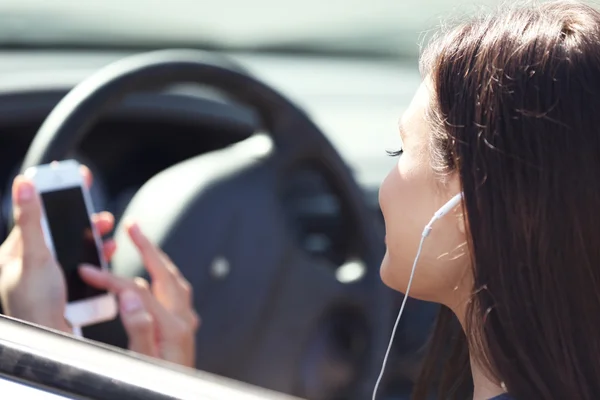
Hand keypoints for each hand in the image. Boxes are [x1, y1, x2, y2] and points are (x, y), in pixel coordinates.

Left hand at [0, 168, 114, 332]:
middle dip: (80, 215)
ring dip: (92, 235)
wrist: (53, 341)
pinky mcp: (67, 285)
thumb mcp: (34, 256)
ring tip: (106, 228)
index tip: (69, 175)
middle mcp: (32, 261)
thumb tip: (24, 186)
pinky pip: (85, 262)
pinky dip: (97, 255)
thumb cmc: (35, 305)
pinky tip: (106, 253)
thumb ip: (32, 221)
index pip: (35, 213)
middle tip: (94, 205)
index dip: (52, 191)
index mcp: (17, 251)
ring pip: (74, 244)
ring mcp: (51, 274)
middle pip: (59, 227)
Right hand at [79, 221, 199, 367]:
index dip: (112, 278)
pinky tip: (156, 282)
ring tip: (143, 245)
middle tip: (132, 228)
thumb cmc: (159, 387)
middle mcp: (184, 321)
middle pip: (166, 274)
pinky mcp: (184, 332)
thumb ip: (138, 329)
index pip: (139, 290)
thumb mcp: (141, 363)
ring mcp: (187, 326)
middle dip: (147, 249)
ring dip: (159, 261)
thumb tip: (130, 295)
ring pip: (175, 282)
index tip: (90, 272)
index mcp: (173, 327)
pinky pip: (177, 295)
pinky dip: (165, 280)